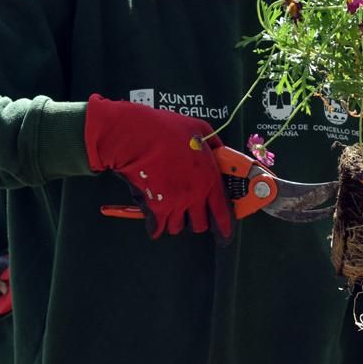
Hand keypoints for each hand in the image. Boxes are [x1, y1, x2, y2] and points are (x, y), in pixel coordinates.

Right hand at [85, 94, 233, 241]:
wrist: (136, 137)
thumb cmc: (165, 129)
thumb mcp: (199, 128)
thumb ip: (212, 142)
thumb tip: (218, 149)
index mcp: (209, 178)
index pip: (223, 212)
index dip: (225, 227)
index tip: (224, 234)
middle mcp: (195, 195)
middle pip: (200, 224)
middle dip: (196, 221)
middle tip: (190, 212)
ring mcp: (175, 204)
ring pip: (178, 227)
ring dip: (175, 221)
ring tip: (169, 208)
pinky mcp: (155, 209)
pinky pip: (158, 229)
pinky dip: (156, 226)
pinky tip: (154, 219)